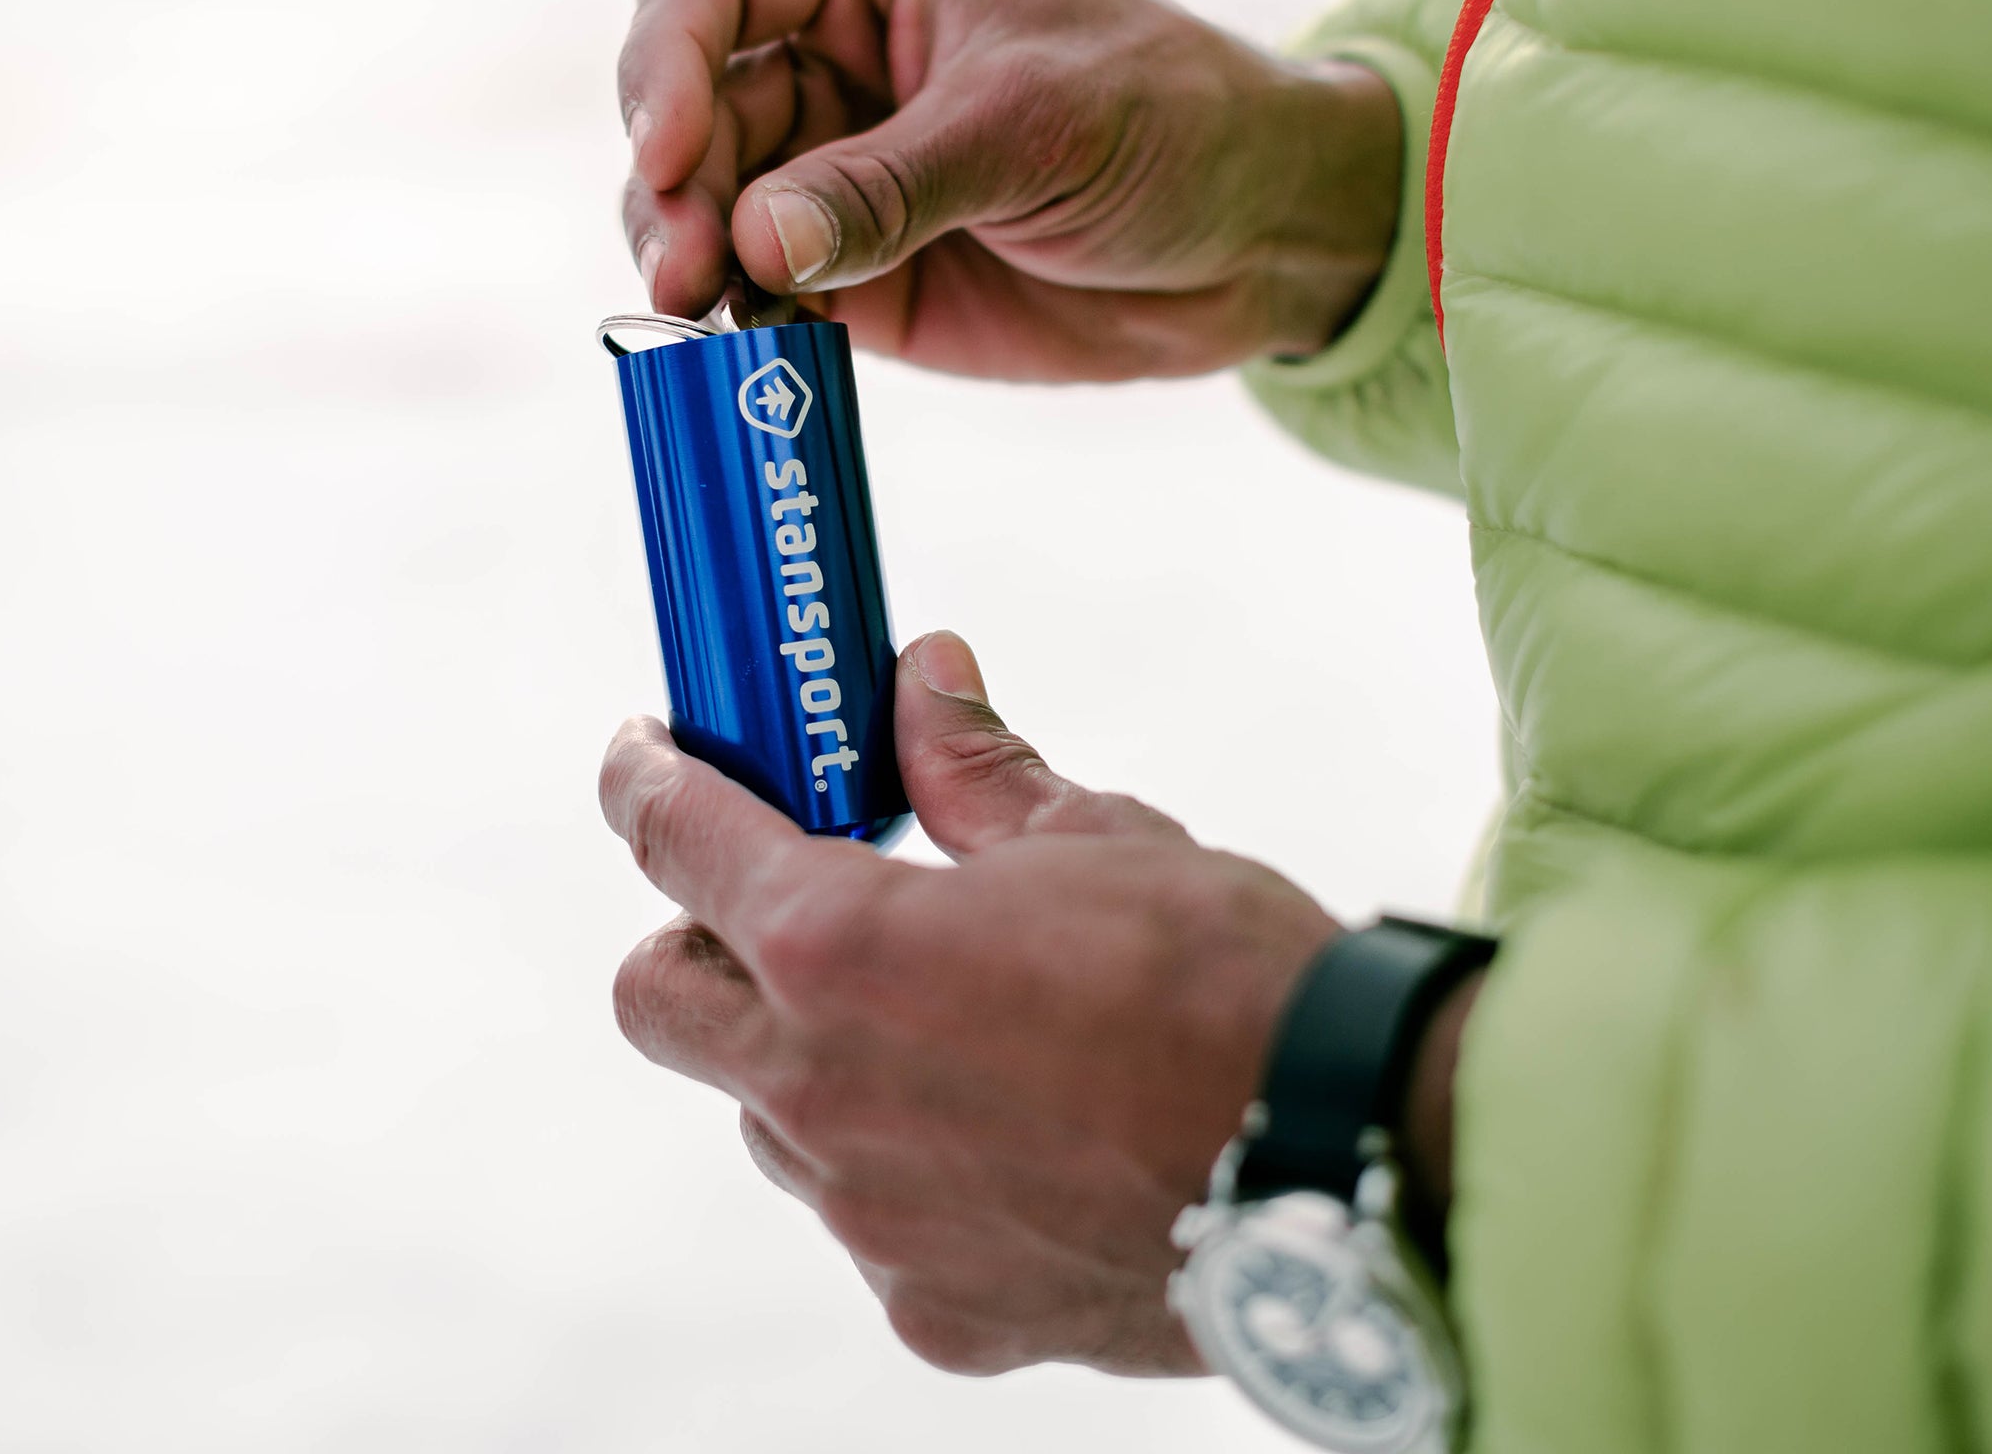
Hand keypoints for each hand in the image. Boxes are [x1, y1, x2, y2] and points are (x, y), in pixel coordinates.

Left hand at [596, 630, 1343, 1375]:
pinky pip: (874, 1227)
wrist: (1346, 1166)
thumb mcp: (1095, 838)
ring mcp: (868, 1217)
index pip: (677, 841)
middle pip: (660, 1001)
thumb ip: (973, 771)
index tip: (645, 758)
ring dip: (813, 1066)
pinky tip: (1015, 1143)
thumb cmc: (1230, 982)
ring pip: (773, 1121)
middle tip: (774, 909)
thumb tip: (920, 683)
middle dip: (692, 943)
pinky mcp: (933, 1307)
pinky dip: (912, 1175)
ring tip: (946, 1034)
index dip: (647, 782)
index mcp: (839, 946)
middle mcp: (819, 1090)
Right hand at [614, 0, 1400, 379]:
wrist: (1266, 237)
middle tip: (687, 276)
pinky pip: (760, 298)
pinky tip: (754, 353)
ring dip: (686, 263)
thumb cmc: (1174, 121)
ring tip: (701, 317)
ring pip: (704, 211)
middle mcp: (828, 65)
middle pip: (687, 111)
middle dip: (670, 190)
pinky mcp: (856, 281)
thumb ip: (894, 182)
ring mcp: (834, 179)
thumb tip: (755, 240)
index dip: (661, 58)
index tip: (665, 150)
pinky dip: (739, 328)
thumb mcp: (1040, 127)